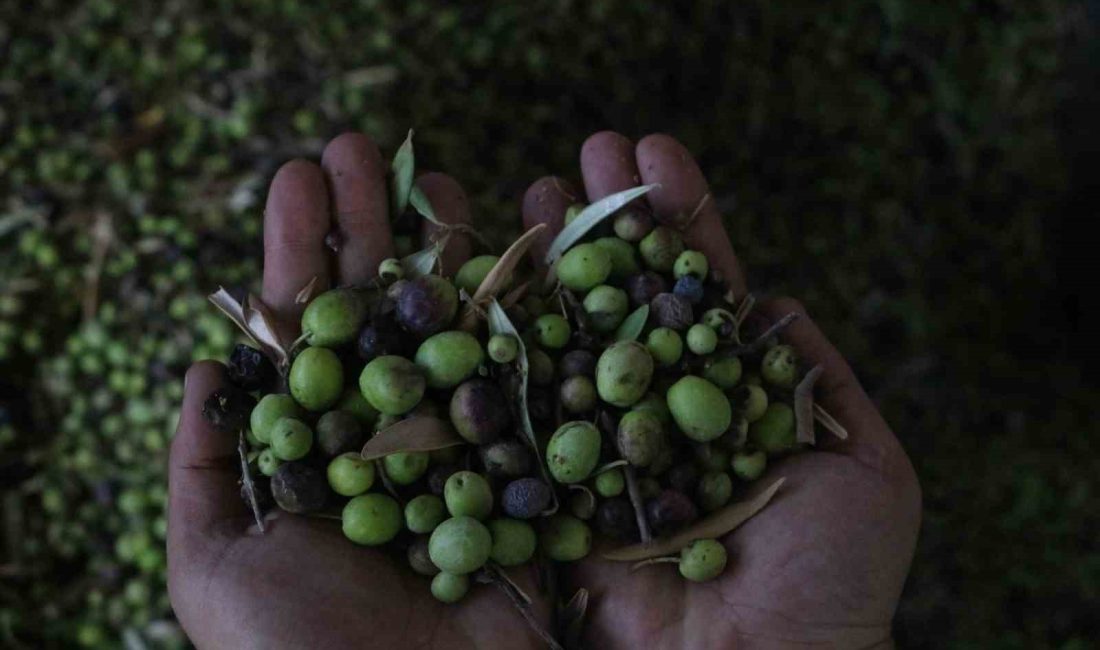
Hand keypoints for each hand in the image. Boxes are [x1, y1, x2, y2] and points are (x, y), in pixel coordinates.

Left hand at [167, 134, 549, 648]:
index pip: (311, 333)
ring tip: (435, 172)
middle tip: (360, 146)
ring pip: (459, 327)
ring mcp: (469, 445)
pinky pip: (537, 374)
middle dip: (370, 226)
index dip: (303, 253)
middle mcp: (396, 437)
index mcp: (322, 451)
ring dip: (448, 247)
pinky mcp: (536, 466)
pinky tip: (529, 239)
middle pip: (384, 312)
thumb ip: (203, 466)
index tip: (298, 179)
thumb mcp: (212, 566)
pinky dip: (535, 306)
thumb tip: (205, 362)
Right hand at [520, 132, 921, 648]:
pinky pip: (522, 406)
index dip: (678, 221)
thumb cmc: (828, 575)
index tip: (655, 150)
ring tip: (535, 187)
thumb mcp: (865, 465)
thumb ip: (816, 376)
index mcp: (724, 401)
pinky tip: (488, 275)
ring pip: (570, 336)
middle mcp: (655, 413)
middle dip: (608, 221)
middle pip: (627, 298)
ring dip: (553, 261)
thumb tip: (773, 301)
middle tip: (588, 149)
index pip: (696, 290)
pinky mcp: (549, 484)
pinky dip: (506, 342)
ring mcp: (598, 443)